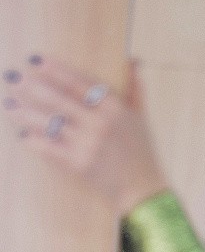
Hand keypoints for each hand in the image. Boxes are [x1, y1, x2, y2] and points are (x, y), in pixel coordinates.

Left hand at [1, 55, 167, 217]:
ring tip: (8, 103)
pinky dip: (35, 141)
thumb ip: (135, 89)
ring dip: (26, 113)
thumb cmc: (142, 154)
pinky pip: (51, 149)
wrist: (143, 191)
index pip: (79, 83)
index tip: (35, 60)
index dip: (55, 70)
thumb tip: (133, 61)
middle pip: (59, 100)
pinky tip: (22, 134)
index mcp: (115, 108)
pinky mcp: (79, 164)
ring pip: (51, 123)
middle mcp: (99, 123)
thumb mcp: (141, 118)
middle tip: (11, 76)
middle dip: (32, 87)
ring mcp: (88, 144)